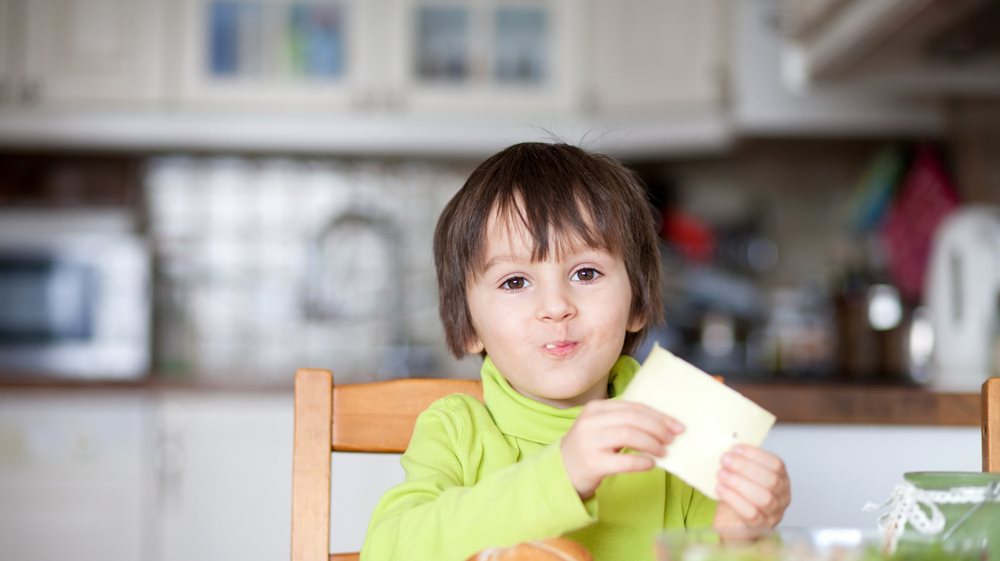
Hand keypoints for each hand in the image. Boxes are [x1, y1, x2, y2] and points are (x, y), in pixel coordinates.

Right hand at [561, 400, 682, 499]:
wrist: (562, 471)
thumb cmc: (589, 448)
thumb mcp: (601, 427)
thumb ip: (624, 421)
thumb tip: (664, 425)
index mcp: (595, 409)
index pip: (633, 407)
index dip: (658, 416)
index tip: (677, 426)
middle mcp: (590, 422)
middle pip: (633, 419)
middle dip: (658, 428)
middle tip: (672, 439)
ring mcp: (590, 442)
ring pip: (629, 435)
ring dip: (652, 444)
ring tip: (663, 452)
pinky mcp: (592, 463)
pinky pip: (623, 461)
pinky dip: (641, 462)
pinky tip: (651, 464)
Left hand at [712, 445, 789, 528]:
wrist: (734, 520)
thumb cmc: (740, 493)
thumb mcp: (745, 474)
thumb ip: (741, 461)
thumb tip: (727, 447)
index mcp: (782, 478)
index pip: (776, 464)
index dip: (755, 455)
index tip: (735, 448)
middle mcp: (782, 496)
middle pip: (771, 481)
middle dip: (745, 467)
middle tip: (725, 460)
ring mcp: (774, 513)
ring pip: (764, 498)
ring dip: (739, 483)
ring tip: (721, 474)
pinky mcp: (761, 526)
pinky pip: (751, 514)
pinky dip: (734, 499)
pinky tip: (720, 489)